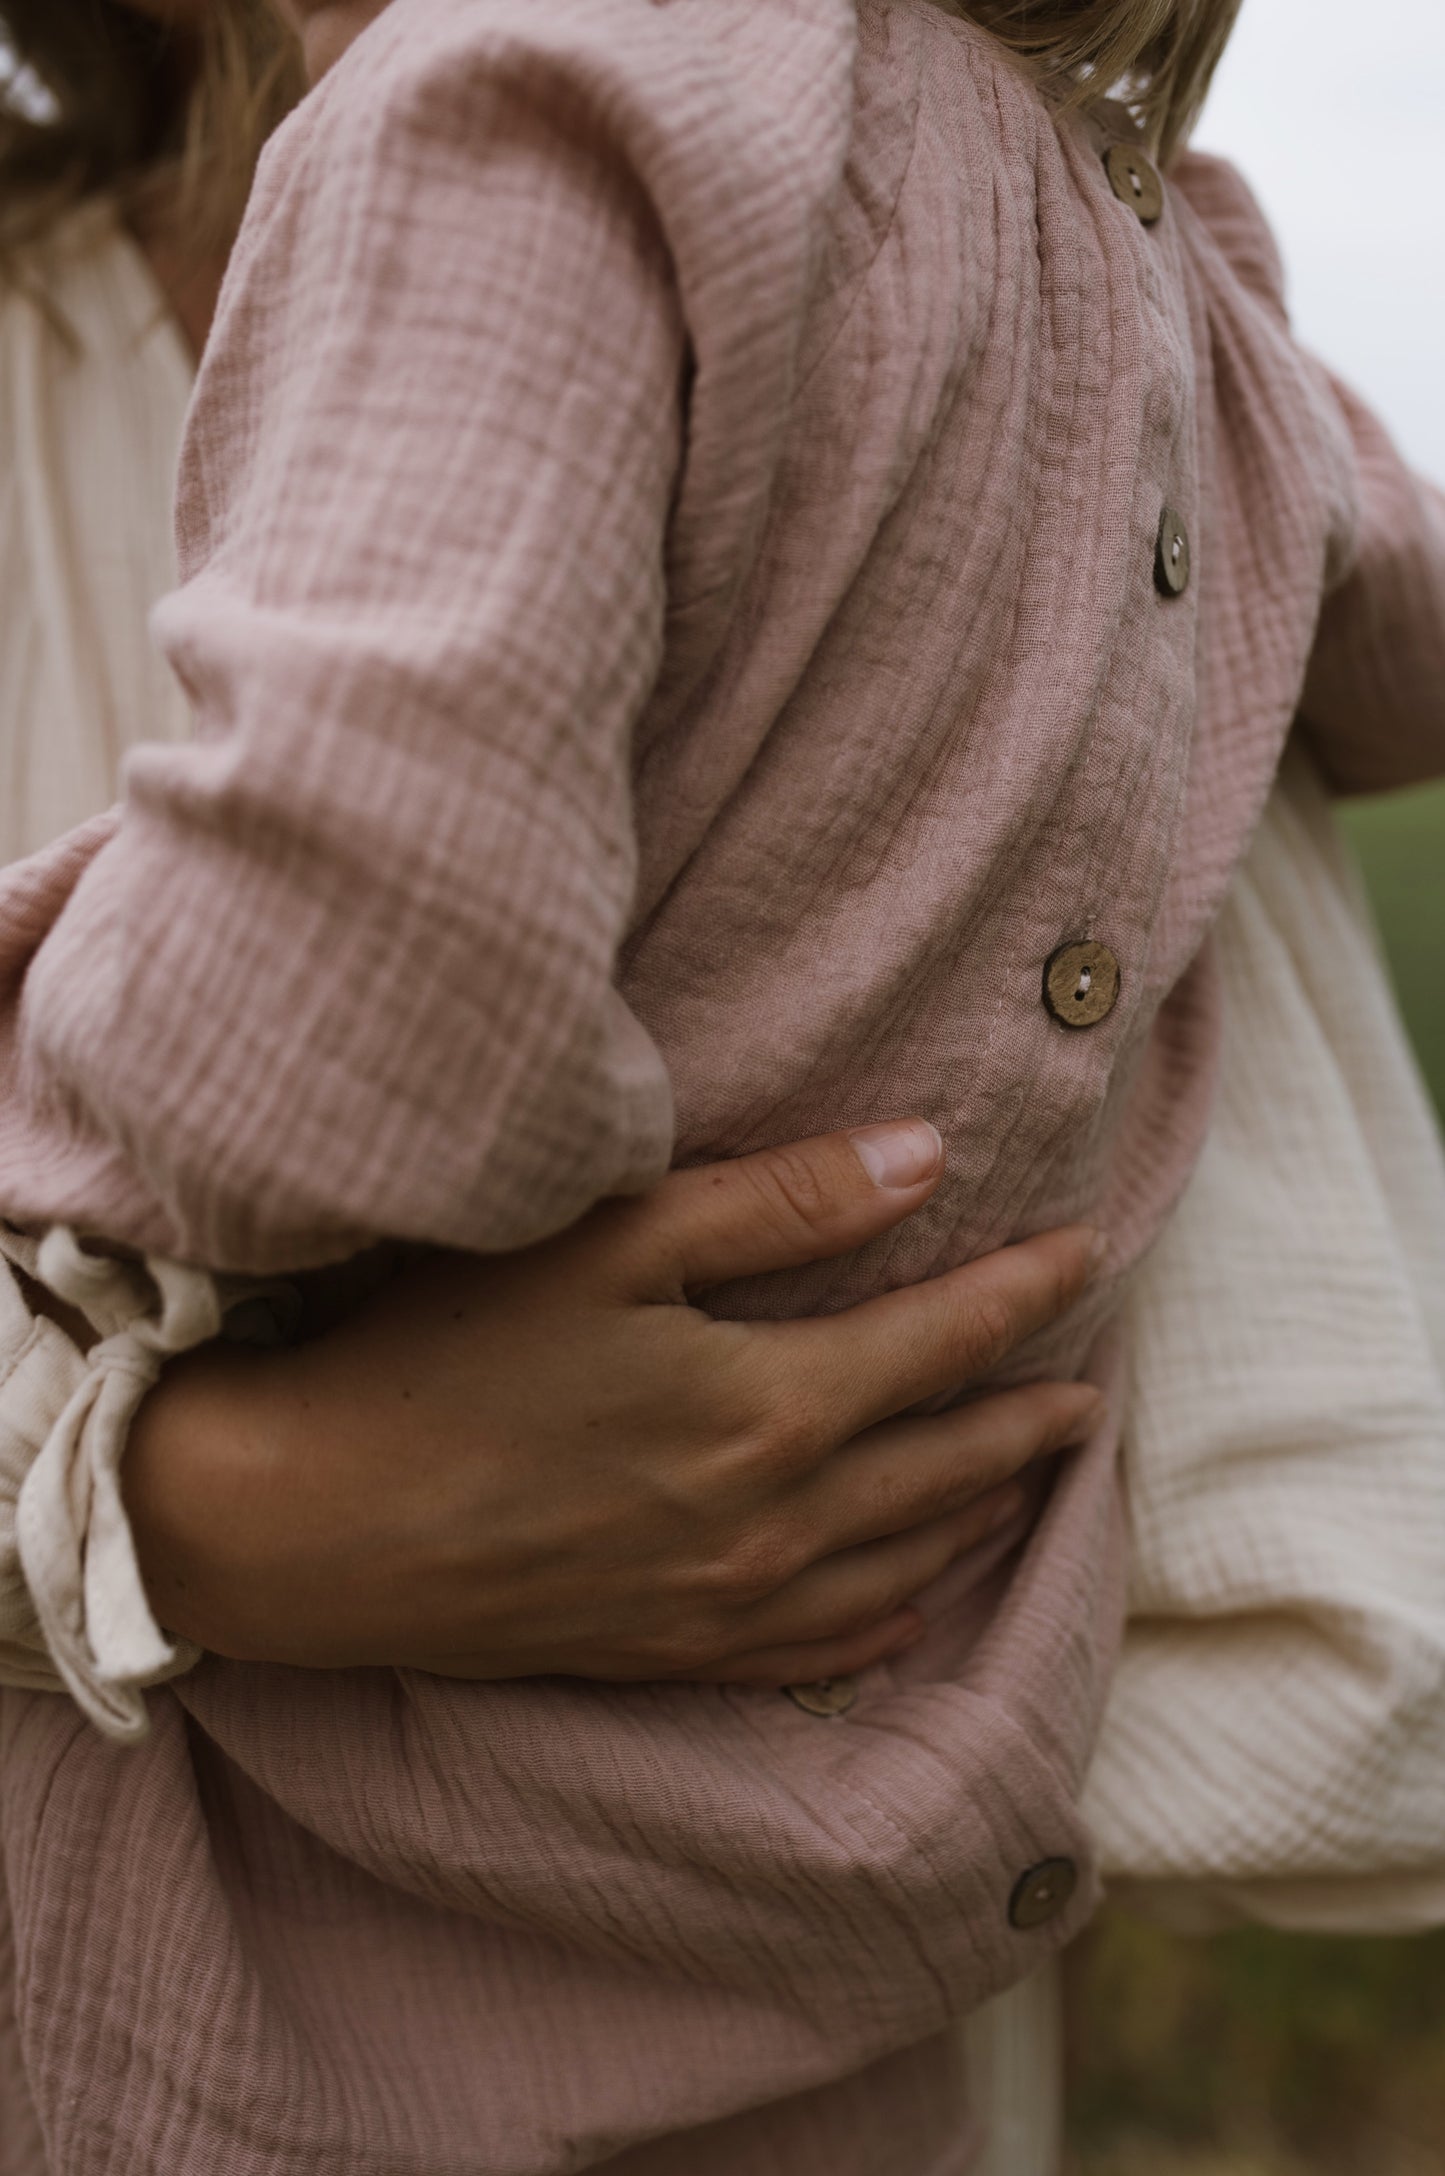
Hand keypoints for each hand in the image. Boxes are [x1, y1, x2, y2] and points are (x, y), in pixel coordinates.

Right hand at [124, 1119, 1105, 1685]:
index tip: (1087, 1253)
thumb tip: (929, 1157)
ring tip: (1028, 1480)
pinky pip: (825, 1650)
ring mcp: (726, 1606)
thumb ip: (783, 1201)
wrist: (318, 1528)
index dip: (1023, 1293)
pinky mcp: (670, 1657)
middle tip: (1088, 1395)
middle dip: (1028, 1420)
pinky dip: (893, 1617)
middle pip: (946, 1464)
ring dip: (982, 1514)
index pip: (943, 1342)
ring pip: (905, 1565)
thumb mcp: (614, 1242)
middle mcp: (776, 1523)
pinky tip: (913, 1605)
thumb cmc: (450, 1357)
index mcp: (772, 1406)